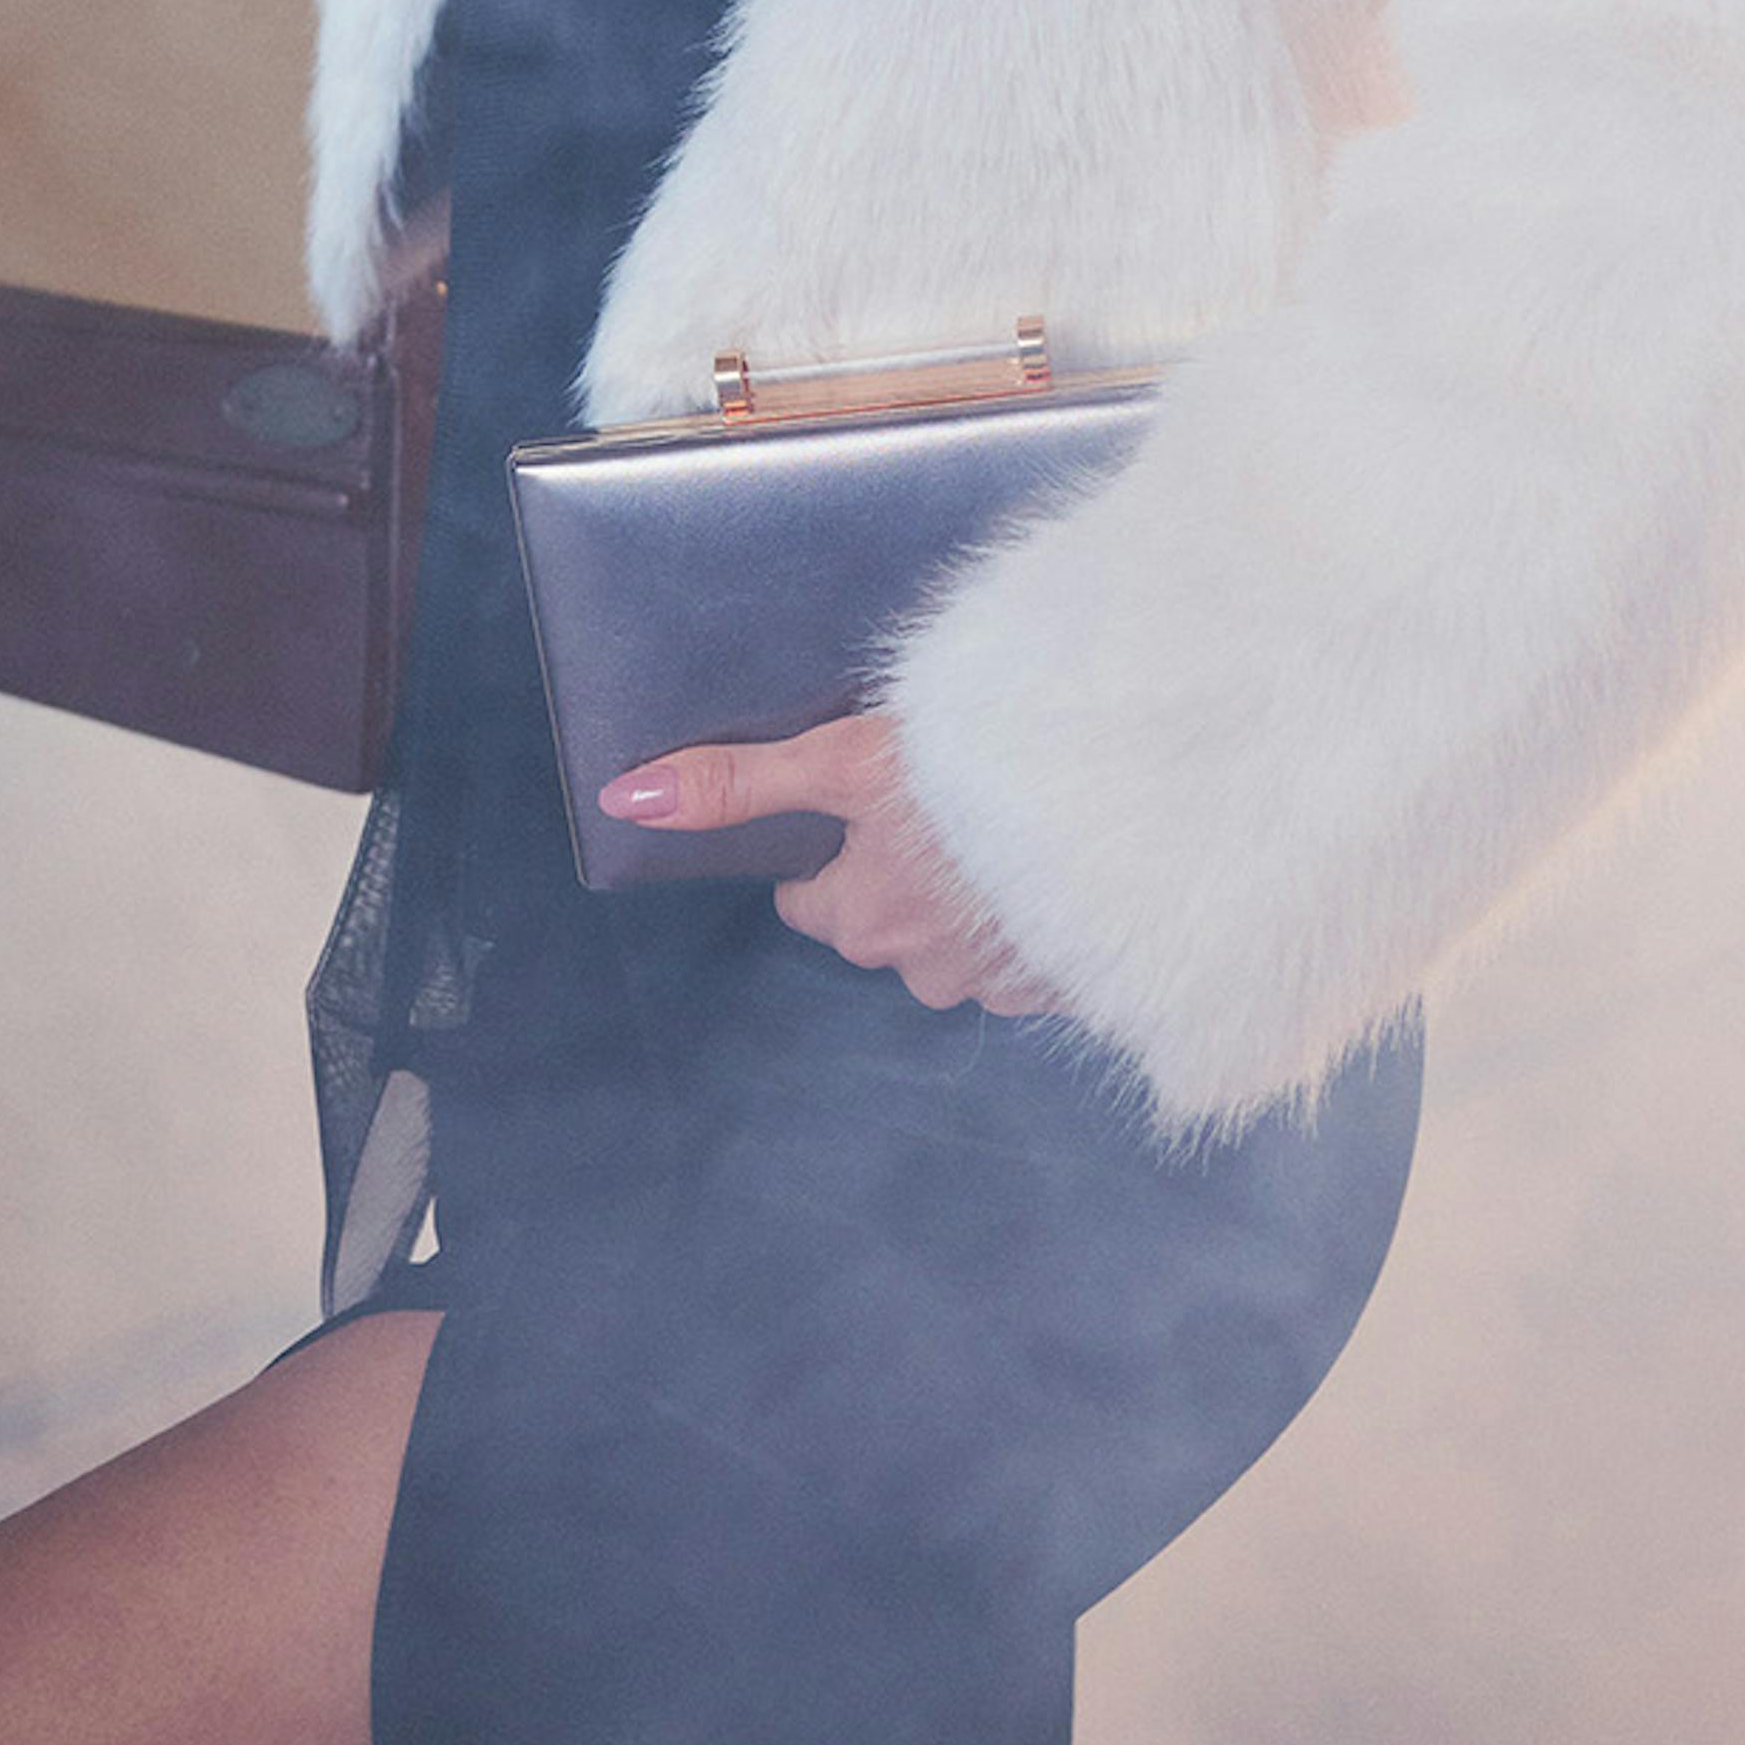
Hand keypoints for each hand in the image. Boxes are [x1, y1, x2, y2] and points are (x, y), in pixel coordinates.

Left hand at [595, 708, 1063, 1017]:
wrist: (1117, 797)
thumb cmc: (976, 770)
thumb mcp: (843, 759)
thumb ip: (740, 784)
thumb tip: (627, 802)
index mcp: (864, 921)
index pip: (812, 902)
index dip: (829, 851)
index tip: (860, 807)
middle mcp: (925, 970)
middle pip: (882, 927)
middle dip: (897, 878)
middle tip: (935, 804)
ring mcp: (1002, 986)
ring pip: (955, 946)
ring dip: (967, 901)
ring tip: (997, 827)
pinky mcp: (1071, 983)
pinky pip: (1027, 960)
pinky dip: (1029, 920)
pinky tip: (1046, 866)